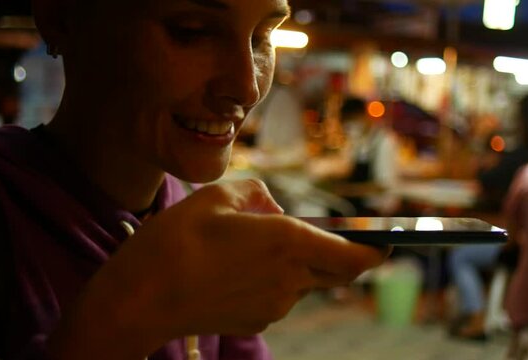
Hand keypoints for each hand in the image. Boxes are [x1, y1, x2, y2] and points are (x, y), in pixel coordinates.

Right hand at [48, 179, 388, 358]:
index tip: (388, 241)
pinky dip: (275, 278)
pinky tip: (237, 268)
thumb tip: (274, 210)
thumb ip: (258, 194)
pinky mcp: (258, 320)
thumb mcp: (216, 196)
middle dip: (340, 253)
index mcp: (288, 243)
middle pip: (337, 271)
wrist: (140, 300)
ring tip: (253, 246)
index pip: (355, 256)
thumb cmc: (175, 242)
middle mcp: (291, 279)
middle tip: (321, 234)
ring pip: (306, 280)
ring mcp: (276, 305)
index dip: (376, 250)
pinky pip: (282, 295)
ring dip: (298, 262)